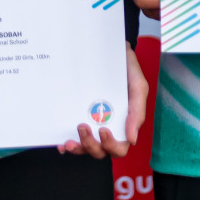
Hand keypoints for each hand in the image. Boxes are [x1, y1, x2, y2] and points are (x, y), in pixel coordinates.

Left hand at [59, 42, 146, 158]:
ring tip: (68, 142)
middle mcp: (107, 127)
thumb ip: (136, 112)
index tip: (103, 130)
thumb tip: (132, 140)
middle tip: (82, 127)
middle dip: (90, 145)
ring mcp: (92, 122)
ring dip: (78, 148)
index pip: (118, 147)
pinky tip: (61, 143)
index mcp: (124, 124)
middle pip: (100, 151)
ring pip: (85, 147)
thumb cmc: (127, 70)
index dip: (111, 145)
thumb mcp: (138, 87)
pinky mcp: (78, 114)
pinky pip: (73, 135)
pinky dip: (67, 144)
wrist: (110, 49)